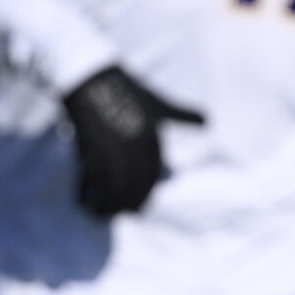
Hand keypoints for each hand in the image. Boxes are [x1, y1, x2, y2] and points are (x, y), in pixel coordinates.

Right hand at [62, 66, 203, 217]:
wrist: (93, 77)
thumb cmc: (128, 89)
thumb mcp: (158, 104)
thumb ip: (182, 115)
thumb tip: (208, 122)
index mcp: (153, 138)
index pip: (152, 175)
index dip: (146, 193)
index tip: (140, 207)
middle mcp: (135, 148)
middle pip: (135, 186)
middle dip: (131, 203)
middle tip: (126, 214)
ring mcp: (113, 150)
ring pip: (115, 188)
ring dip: (111, 206)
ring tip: (105, 216)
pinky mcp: (90, 151)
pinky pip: (90, 182)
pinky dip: (87, 198)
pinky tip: (87, 208)